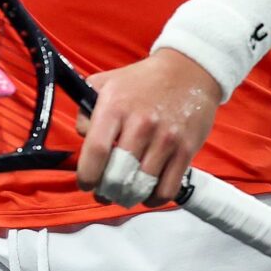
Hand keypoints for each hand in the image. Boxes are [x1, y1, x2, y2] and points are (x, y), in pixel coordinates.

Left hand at [73, 49, 221, 206]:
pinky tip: (147, 193)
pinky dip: (154, 198)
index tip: (86, 183)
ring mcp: (166, 138)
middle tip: (104, 194)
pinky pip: (167, 189)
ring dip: (129, 197)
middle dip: (106, 192)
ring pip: (141, 186)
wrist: (188, 71)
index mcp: (115, 107)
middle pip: (117, 175)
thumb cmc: (142, 81)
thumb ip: (86, 111)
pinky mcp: (186, 150)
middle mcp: (141, 123)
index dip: (87, 176)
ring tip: (124, 194)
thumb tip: (82, 139)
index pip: (96, 151)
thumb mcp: (105, 83)